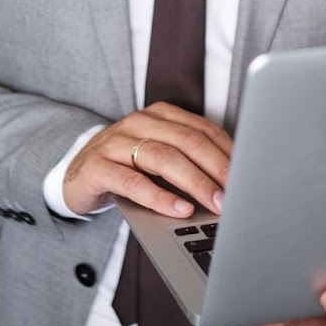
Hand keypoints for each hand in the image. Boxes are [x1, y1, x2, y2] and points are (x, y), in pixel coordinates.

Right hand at [61, 101, 231, 216]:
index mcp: (161, 115)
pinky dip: (159, 196)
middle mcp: (139, 122)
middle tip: (237, 193)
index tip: (248, 175)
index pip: (203, 129)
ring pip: (163, 157)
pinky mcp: (97, 166)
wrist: (76, 175)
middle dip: (216, 168)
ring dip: (194, 182)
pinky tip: (180, 209)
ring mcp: (116, 142)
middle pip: (187, 141)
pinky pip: (132, 181)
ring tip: (215, 202)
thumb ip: (190, 163)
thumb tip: (232, 185)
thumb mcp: (160, 160)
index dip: (228, 153)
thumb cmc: (128, 168)